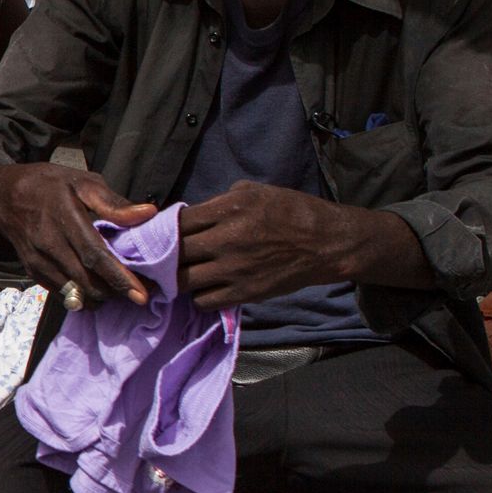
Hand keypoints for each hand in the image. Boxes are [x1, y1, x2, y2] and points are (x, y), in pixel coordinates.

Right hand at [0, 161, 154, 304]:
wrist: (4, 197)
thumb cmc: (48, 185)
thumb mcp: (82, 182)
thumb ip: (113, 202)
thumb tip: (148, 214)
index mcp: (64, 216)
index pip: (94, 254)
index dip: (118, 277)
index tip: (141, 294)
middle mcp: (48, 242)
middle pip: (86, 280)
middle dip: (115, 293)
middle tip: (138, 293)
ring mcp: (38, 260)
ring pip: (75, 293)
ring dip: (100, 297)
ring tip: (118, 290)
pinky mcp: (32, 271)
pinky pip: (62, 293)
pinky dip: (82, 296)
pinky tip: (95, 287)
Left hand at [177, 182, 352, 307]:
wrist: (327, 243)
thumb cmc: (292, 211)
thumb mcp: (256, 191)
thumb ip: (220, 201)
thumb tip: (192, 214)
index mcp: (230, 209)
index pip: (177, 221)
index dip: (165, 228)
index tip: (164, 232)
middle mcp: (227, 239)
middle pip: (174, 252)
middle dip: (165, 254)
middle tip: (164, 256)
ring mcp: (234, 269)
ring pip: (182, 281)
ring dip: (178, 278)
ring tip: (182, 274)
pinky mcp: (245, 293)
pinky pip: (203, 301)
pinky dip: (199, 296)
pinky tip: (205, 287)